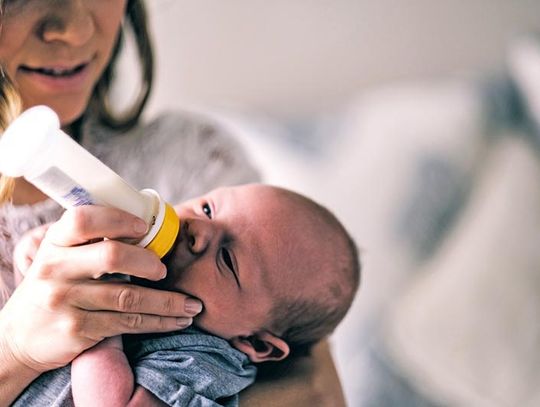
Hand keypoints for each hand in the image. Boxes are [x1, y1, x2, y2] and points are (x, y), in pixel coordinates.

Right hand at [0, 205, 201, 373]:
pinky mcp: (77, 329)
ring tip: (192, 303)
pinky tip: (178, 319)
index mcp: (55, 243)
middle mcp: (55, 269)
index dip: (118, 220)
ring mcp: (65, 301)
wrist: (19, 337)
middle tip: (164, 270)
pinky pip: (128, 323)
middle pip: (112, 256)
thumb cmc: (54, 286)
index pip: (84, 219)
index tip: (144, 228)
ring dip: (168, 301)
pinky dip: (159, 322)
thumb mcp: (60, 257)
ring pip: (128, 297)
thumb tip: (144, 223)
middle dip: (149, 262)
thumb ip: (90, 241)